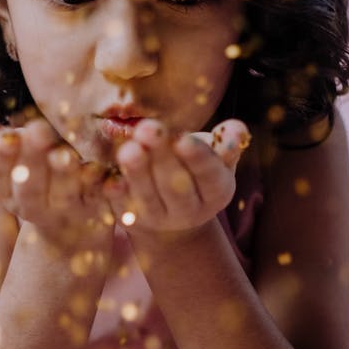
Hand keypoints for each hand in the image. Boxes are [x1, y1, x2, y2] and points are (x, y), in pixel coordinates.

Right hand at [0, 105, 113, 248]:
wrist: (70, 225)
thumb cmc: (33, 177)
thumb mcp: (9, 159)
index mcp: (6, 192)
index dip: (1, 159)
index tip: (7, 136)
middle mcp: (32, 207)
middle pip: (28, 188)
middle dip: (31, 160)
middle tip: (38, 131)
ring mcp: (64, 212)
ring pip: (62, 195)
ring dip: (62, 174)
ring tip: (64, 154)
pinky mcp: (95, 210)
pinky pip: (97, 198)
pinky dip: (98, 185)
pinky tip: (98, 168)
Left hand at [103, 118, 250, 235]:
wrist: (173, 209)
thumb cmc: (197, 169)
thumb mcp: (218, 157)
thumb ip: (228, 142)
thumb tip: (237, 130)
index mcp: (216, 192)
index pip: (208, 175)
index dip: (196, 158)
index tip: (182, 139)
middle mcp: (190, 210)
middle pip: (176, 185)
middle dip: (162, 157)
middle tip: (148, 129)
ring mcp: (159, 218)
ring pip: (148, 197)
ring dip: (137, 172)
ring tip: (128, 148)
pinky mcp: (132, 219)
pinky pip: (122, 207)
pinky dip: (117, 193)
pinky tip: (110, 179)